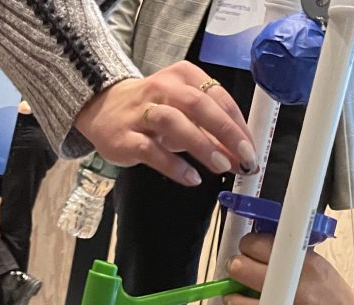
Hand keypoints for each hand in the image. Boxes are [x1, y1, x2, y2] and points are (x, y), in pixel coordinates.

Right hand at [74, 61, 257, 186]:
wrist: (102, 109)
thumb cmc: (152, 110)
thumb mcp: (186, 115)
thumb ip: (214, 134)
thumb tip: (242, 157)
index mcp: (183, 76)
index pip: (217, 96)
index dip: (237, 124)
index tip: (251, 148)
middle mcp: (162, 88)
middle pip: (198, 105)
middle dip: (226, 131)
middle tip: (244, 157)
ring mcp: (141, 112)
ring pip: (174, 122)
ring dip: (202, 145)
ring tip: (222, 166)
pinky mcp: (125, 137)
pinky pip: (151, 151)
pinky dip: (174, 165)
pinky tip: (192, 178)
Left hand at [223, 234, 353, 304]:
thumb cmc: (338, 303)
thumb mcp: (320, 268)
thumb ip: (291, 258)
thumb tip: (259, 250)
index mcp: (302, 264)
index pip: (257, 244)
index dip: (247, 246)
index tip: (247, 250)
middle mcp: (290, 286)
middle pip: (239, 268)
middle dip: (234, 269)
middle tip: (239, 272)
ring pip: (235, 302)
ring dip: (235, 300)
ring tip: (246, 299)